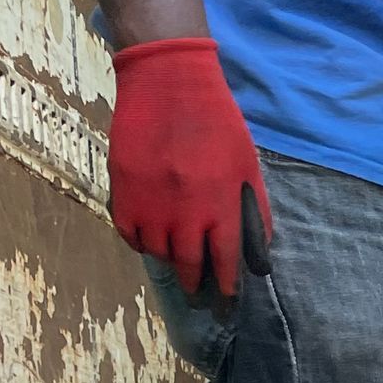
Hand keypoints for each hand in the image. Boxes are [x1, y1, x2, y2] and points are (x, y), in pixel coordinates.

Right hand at [108, 36, 272, 296]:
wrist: (167, 81)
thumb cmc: (216, 121)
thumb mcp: (247, 164)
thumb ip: (254, 208)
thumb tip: (259, 249)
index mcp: (220, 203)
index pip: (225, 260)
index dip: (226, 286)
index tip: (226, 301)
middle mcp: (184, 209)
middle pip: (187, 264)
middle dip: (195, 285)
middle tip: (198, 296)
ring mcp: (150, 201)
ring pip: (157, 251)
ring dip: (169, 261)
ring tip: (177, 263)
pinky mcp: (123, 188)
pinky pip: (129, 232)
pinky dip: (140, 242)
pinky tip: (150, 240)